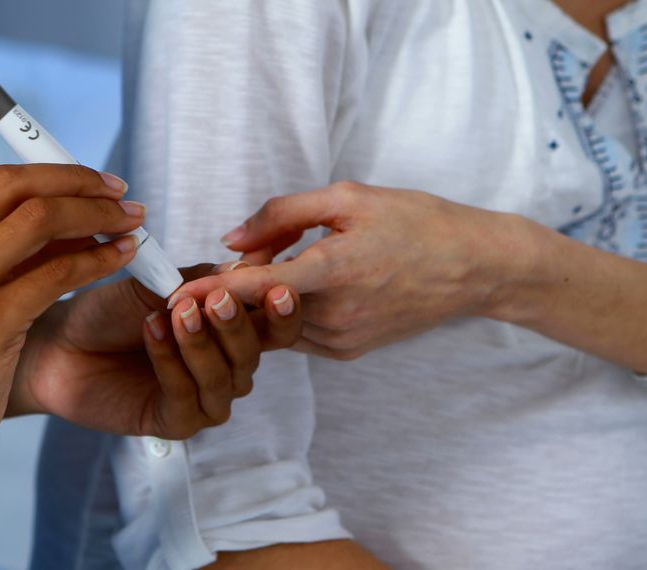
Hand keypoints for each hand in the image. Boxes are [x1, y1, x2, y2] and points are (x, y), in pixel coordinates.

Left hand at [10, 264, 302, 438]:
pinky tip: (152, 331)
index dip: (282, 312)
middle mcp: (226, 368)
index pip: (275, 327)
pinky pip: (187, 398)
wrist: (59, 344)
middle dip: (236, 326)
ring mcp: (204, 399)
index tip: (277, 290)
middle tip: (216, 300)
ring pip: (224, 379)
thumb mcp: (157, 285)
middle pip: (253, 354)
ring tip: (175, 311)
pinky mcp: (175, 423)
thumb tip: (243, 269)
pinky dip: (171, 362)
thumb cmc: (110, 313)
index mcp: (232, 332)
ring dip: (201, 344)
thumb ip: (200, 280)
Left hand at [172, 182, 524, 359]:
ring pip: (275, 326)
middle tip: (231, 260)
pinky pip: (297, 335)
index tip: (171, 293)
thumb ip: (284, 214)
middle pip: (259, 309)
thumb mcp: (350, 198)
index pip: (254, 288)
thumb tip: (232, 238)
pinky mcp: (348, 352)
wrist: (474, 269)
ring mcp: (341, 340)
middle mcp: (334, 316)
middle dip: (235, 288)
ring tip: (270, 266)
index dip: (208, 290)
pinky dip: (284, 314)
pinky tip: (298, 286)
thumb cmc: (416, 223)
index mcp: (334, 272)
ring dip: (259, 302)